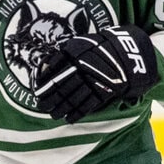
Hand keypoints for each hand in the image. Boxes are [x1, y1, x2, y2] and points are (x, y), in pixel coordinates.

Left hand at [32, 24, 158, 122]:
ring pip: (72, 99)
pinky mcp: (104, 91)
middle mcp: (82, 69)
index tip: (37, 93)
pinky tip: (69, 119)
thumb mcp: (77, 44)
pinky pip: (87, 105)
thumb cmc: (97, 48)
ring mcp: (93, 81)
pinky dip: (77, 113)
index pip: (54, 74)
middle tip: (41, 106)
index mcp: (73, 56)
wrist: (125, 52)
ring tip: (53, 115)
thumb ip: (61, 56)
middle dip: (49, 99)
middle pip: (61, 88)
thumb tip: (44, 68)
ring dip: (61, 109)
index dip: (44, 86)